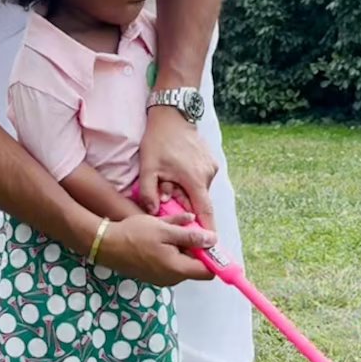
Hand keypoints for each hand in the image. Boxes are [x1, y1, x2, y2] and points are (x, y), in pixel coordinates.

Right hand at [95, 212, 215, 285]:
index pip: (208, 271)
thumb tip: (212, 239)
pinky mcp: (151, 276)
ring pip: (181, 265)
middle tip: (183, 230)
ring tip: (166, 232)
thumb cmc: (135, 235)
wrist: (106, 244)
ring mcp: (160, 279)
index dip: (211, 256)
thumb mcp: (164, 229)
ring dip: (180, 250)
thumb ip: (190, 235)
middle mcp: (171, 279)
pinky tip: (157, 240)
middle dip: (194, 249)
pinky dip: (169, 253)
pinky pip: (169, 266)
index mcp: (177, 269)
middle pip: (194, 267)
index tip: (207, 240)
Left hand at [138, 106, 218, 229]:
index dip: (207, 229)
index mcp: (194, 179)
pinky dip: (190, 183)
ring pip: (200, 190)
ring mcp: (211, 167)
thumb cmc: (158, 141)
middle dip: (187, 206)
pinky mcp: (210, 161)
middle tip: (170, 200)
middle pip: (199, 201)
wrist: (171, 116)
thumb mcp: (148, 167)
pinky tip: (177, 174)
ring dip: (187, 193)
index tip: (210, 245)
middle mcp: (207, 174)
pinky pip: (201, 180)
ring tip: (170, 183)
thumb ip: (150, 192)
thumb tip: (154, 213)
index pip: (204, 212)